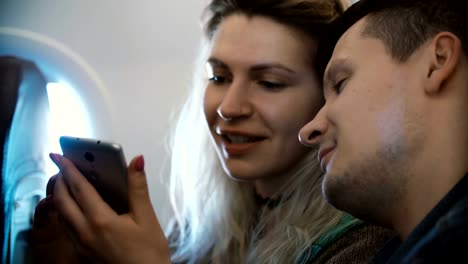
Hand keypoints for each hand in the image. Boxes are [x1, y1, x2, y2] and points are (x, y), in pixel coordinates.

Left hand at [49, 154, 170, 263]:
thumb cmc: (149, 255)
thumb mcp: (147, 218)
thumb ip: (138, 187)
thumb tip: (136, 161)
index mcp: (100, 221)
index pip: (79, 188)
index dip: (69, 168)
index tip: (60, 154)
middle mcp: (85, 233)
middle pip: (63, 201)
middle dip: (60, 181)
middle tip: (61, 166)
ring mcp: (81, 246)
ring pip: (61, 216)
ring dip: (60, 197)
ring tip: (65, 184)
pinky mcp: (82, 254)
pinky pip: (66, 229)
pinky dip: (65, 213)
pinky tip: (74, 210)